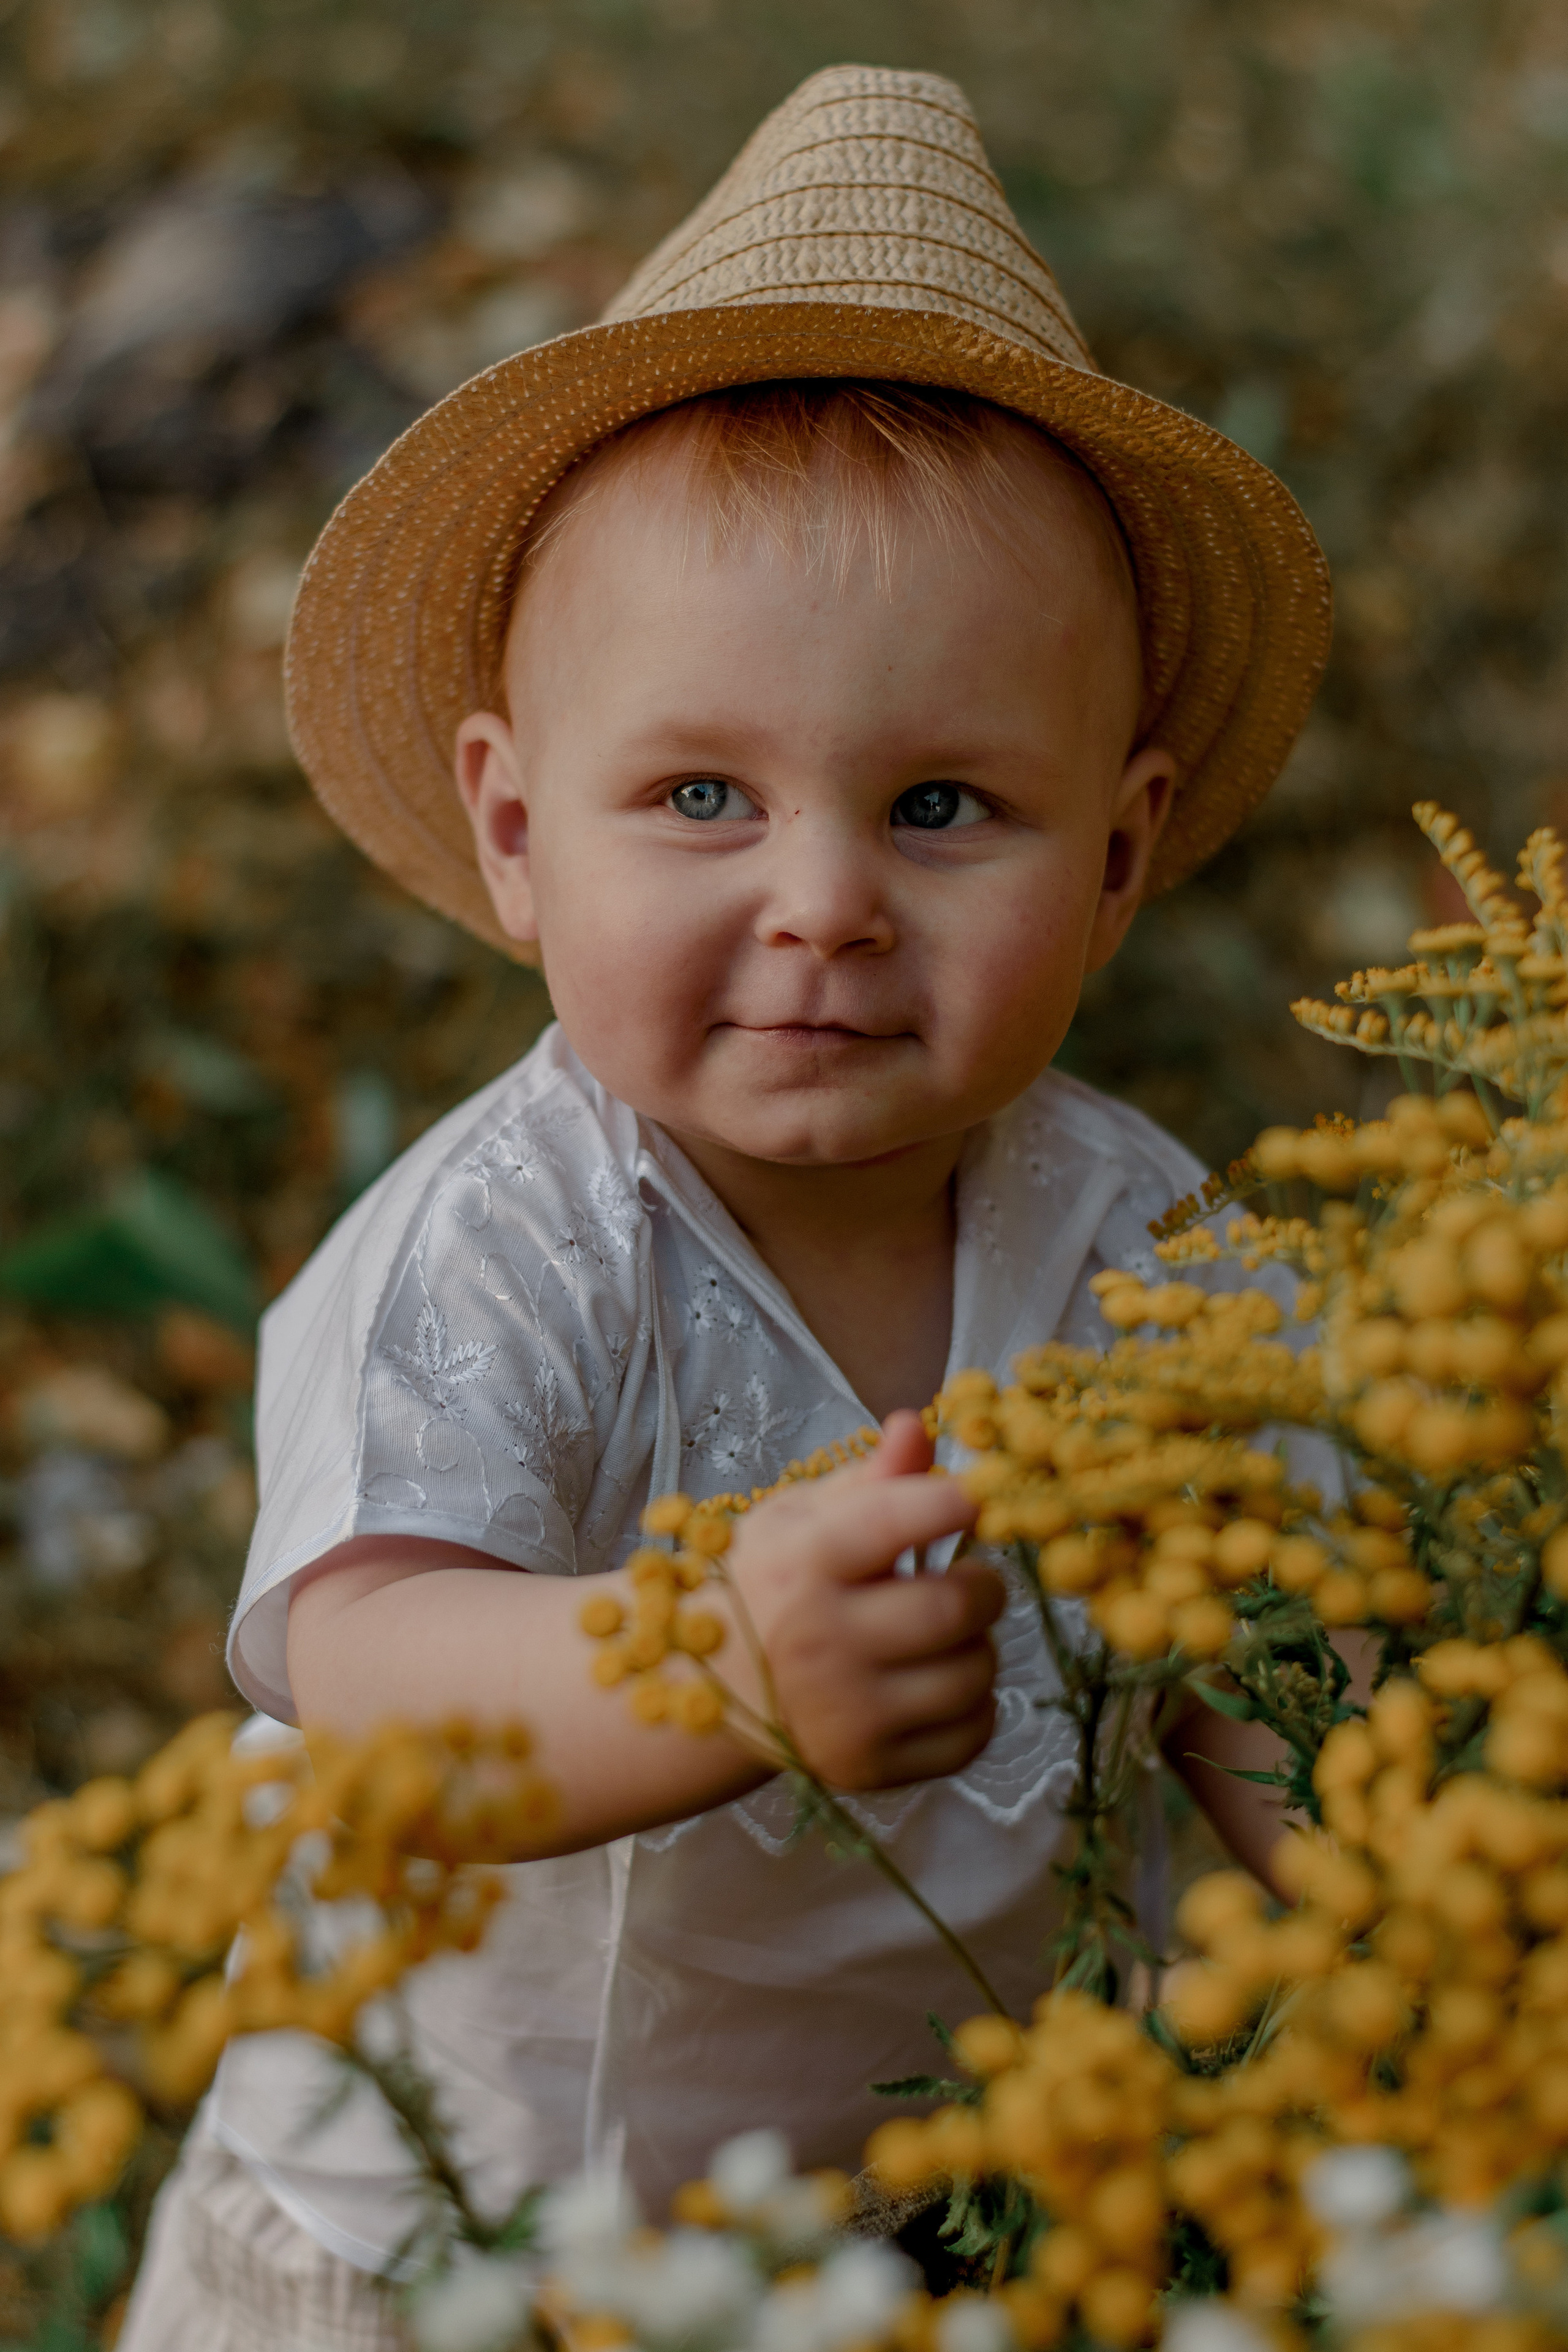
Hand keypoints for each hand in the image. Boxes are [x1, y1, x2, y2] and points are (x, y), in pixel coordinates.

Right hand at [723, 1410, 1003, 1789]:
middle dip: (983, 1583)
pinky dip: (973, 1704)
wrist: (708, 1688)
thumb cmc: (766, 1583)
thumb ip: (869, 1478)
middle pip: (955, 1607)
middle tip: (971, 1577)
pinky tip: (937, 1681)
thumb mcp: (800, 1517)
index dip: (956, 1501)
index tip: (968, 1502)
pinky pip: (972, 1734)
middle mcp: (820, 1642)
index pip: (905, 1518)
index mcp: (802, 1563)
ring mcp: (845, 1715)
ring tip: (944, 1632)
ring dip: (977, 1645)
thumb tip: (916, 1425)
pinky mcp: (868, 1769)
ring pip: (974, 1673)